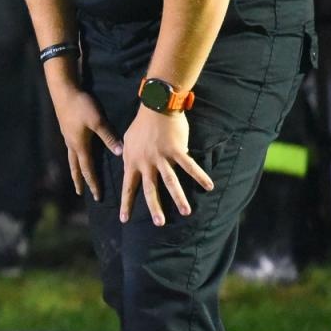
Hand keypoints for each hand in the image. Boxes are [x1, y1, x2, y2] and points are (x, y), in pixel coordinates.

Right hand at [50, 84, 122, 200]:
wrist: (63, 91)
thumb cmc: (81, 106)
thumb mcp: (97, 121)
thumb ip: (108, 136)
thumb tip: (119, 153)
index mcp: (80, 145)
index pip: (88, 169)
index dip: (93, 183)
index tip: (97, 196)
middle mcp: (72, 144)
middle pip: (75, 167)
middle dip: (79, 181)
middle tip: (80, 193)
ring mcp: (67, 137)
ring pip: (71, 158)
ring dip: (74, 170)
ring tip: (76, 177)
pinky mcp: (66, 129)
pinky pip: (71, 149)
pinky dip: (74, 157)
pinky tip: (76, 153)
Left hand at [119, 106, 214, 224]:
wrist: (155, 107)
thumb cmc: (141, 124)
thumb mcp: (127, 140)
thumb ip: (126, 153)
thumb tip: (121, 159)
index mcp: (132, 162)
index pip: (128, 186)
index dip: (126, 203)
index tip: (124, 219)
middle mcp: (146, 163)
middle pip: (150, 189)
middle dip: (155, 207)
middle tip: (159, 223)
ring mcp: (162, 158)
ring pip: (171, 182)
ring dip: (179, 198)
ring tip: (186, 212)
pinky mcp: (177, 151)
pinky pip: (190, 166)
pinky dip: (200, 177)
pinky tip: (209, 187)